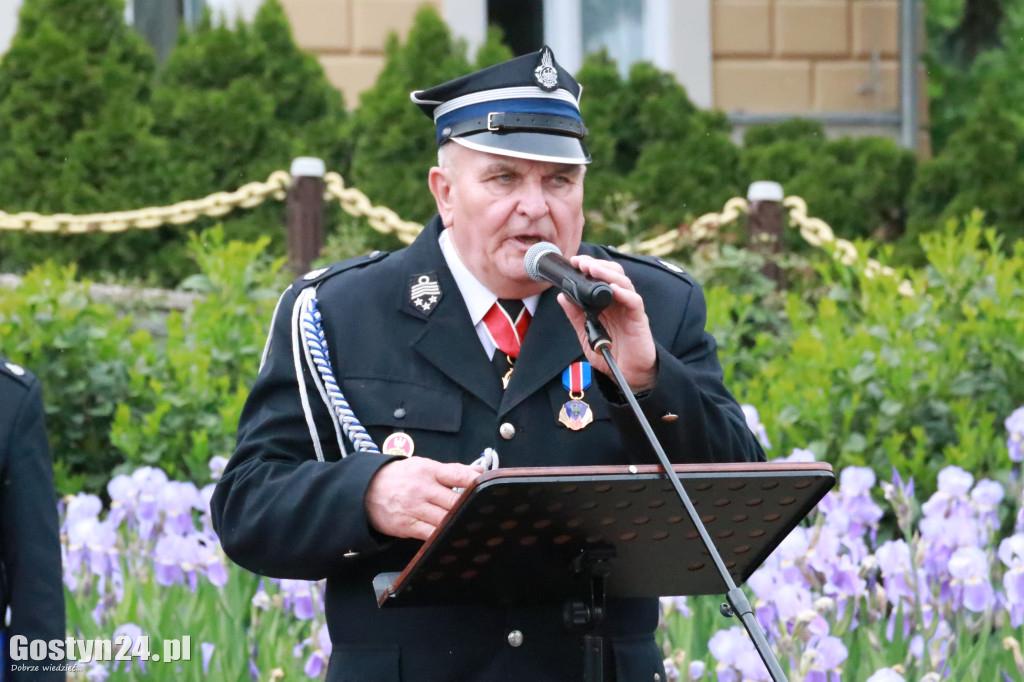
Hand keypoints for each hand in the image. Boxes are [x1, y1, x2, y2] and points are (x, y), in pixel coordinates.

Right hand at [365, 457, 481, 540]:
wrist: (365, 490)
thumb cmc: (399, 477)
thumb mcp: (422, 466)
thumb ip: (450, 471)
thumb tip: (477, 470)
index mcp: (428, 471)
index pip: (457, 474)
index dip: (475, 481)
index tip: (490, 486)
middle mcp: (422, 489)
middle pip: (454, 500)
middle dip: (471, 507)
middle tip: (490, 513)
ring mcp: (415, 509)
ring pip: (445, 519)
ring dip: (460, 523)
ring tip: (478, 528)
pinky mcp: (407, 526)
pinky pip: (430, 534)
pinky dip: (444, 537)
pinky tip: (456, 538)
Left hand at [556, 255, 657, 391]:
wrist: (627, 374)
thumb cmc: (609, 353)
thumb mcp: (586, 334)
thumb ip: (575, 316)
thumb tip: (562, 296)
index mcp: (607, 303)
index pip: (600, 277)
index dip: (589, 267)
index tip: (575, 262)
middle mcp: (619, 302)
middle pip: (613, 274)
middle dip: (597, 265)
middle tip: (581, 262)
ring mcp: (630, 309)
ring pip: (624, 283)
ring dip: (607, 273)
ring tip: (593, 269)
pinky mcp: (639, 319)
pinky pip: (634, 301)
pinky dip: (624, 293)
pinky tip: (613, 289)